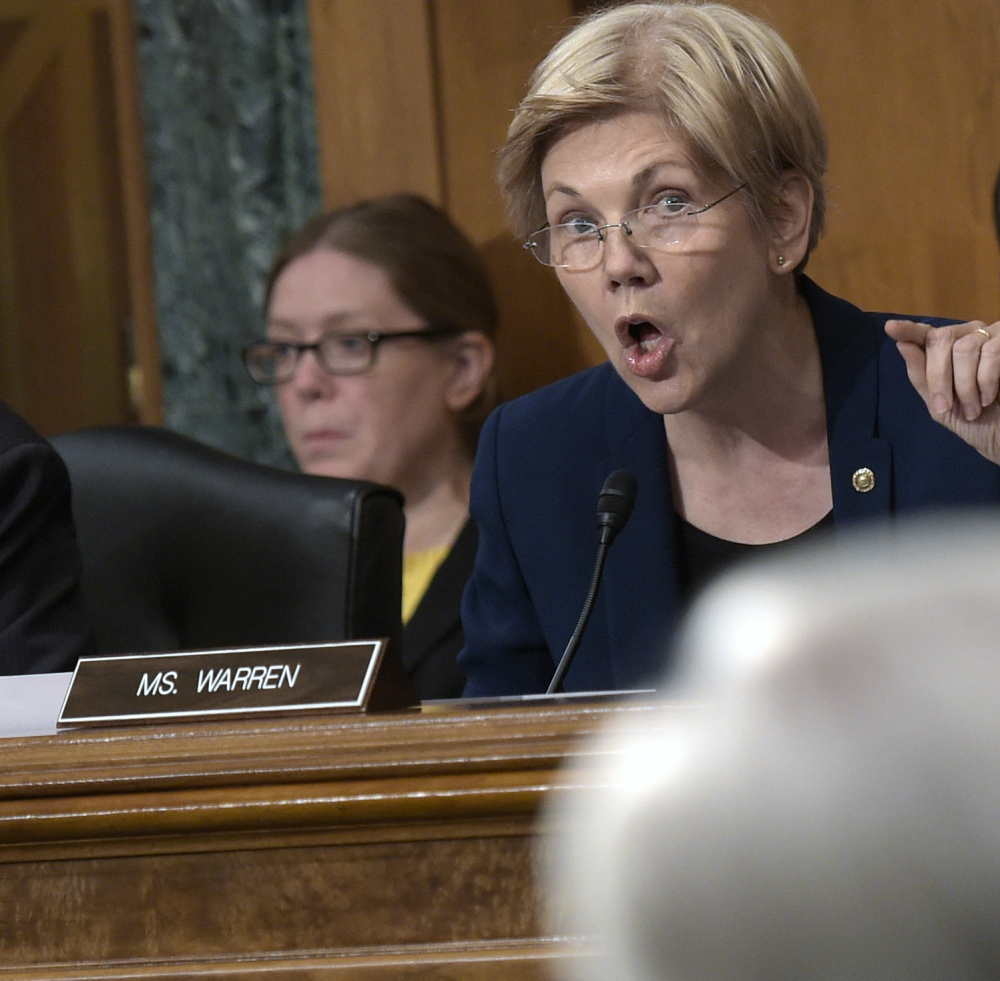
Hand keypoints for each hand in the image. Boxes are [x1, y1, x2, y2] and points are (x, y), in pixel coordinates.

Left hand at [885, 318, 999, 464]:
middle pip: (940, 340)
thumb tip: (902, 345)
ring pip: (964, 348)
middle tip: (944, 407)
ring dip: (964, 386)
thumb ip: (922, 377)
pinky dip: (986, 380)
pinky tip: (987, 398)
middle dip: (938, 377)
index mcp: (947, 350)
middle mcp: (968, 335)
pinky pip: (992, 352)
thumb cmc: (974, 419)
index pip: (925, 334)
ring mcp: (992, 335)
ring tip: (973, 410)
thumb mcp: (940, 404)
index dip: (909, 329)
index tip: (891, 328)